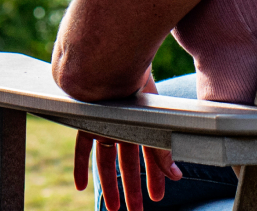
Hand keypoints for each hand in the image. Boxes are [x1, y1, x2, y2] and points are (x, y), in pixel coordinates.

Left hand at [73, 79, 178, 209]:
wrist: (107, 61)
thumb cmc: (135, 82)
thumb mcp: (155, 121)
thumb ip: (164, 149)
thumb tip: (175, 176)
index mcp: (143, 123)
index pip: (150, 156)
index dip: (155, 177)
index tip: (157, 196)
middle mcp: (123, 125)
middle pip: (128, 163)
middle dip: (133, 188)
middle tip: (135, 210)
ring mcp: (104, 124)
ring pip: (107, 161)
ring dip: (111, 185)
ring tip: (115, 208)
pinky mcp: (86, 122)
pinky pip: (83, 149)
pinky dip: (81, 167)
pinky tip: (80, 187)